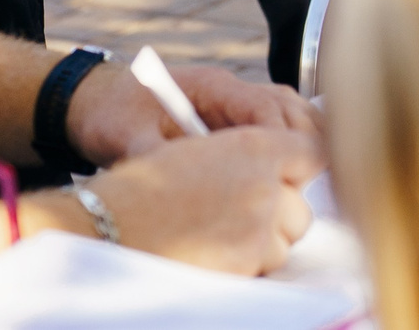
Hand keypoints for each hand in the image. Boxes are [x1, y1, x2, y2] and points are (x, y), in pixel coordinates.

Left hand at [67, 59, 321, 164]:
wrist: (96, 100)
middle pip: (287, 105)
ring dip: (303, 138)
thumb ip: (154, 156)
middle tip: (307, 179)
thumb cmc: (110, 115)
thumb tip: (178, 184)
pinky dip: (290, 139)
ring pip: (289, 109)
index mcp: (210, 86)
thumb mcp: (124, 137)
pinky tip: (293, 170)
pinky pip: (275, 120)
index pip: (263, 106)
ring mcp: (234, 99)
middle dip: (303, 139)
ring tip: (310, 177)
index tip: (287, 170)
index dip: (282, 138)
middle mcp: (229, 88)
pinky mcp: (232, 115)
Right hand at [69, 127, 318, 274]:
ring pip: (284, 245)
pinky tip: (211, 257)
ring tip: (218, 239)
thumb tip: (277, 176)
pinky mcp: (245, 268)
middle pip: (302, 209)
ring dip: (261, 246)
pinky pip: (262, 270)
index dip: (301, 171)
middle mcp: (265, 187)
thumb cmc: (142, 187)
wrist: (105, 227)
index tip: (291, 181)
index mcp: (255, 147)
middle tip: (242, 217)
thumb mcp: (199, 150)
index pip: (313, 153)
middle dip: (280, 217)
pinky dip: (245, 268)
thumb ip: (246, 159)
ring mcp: (258, 231)